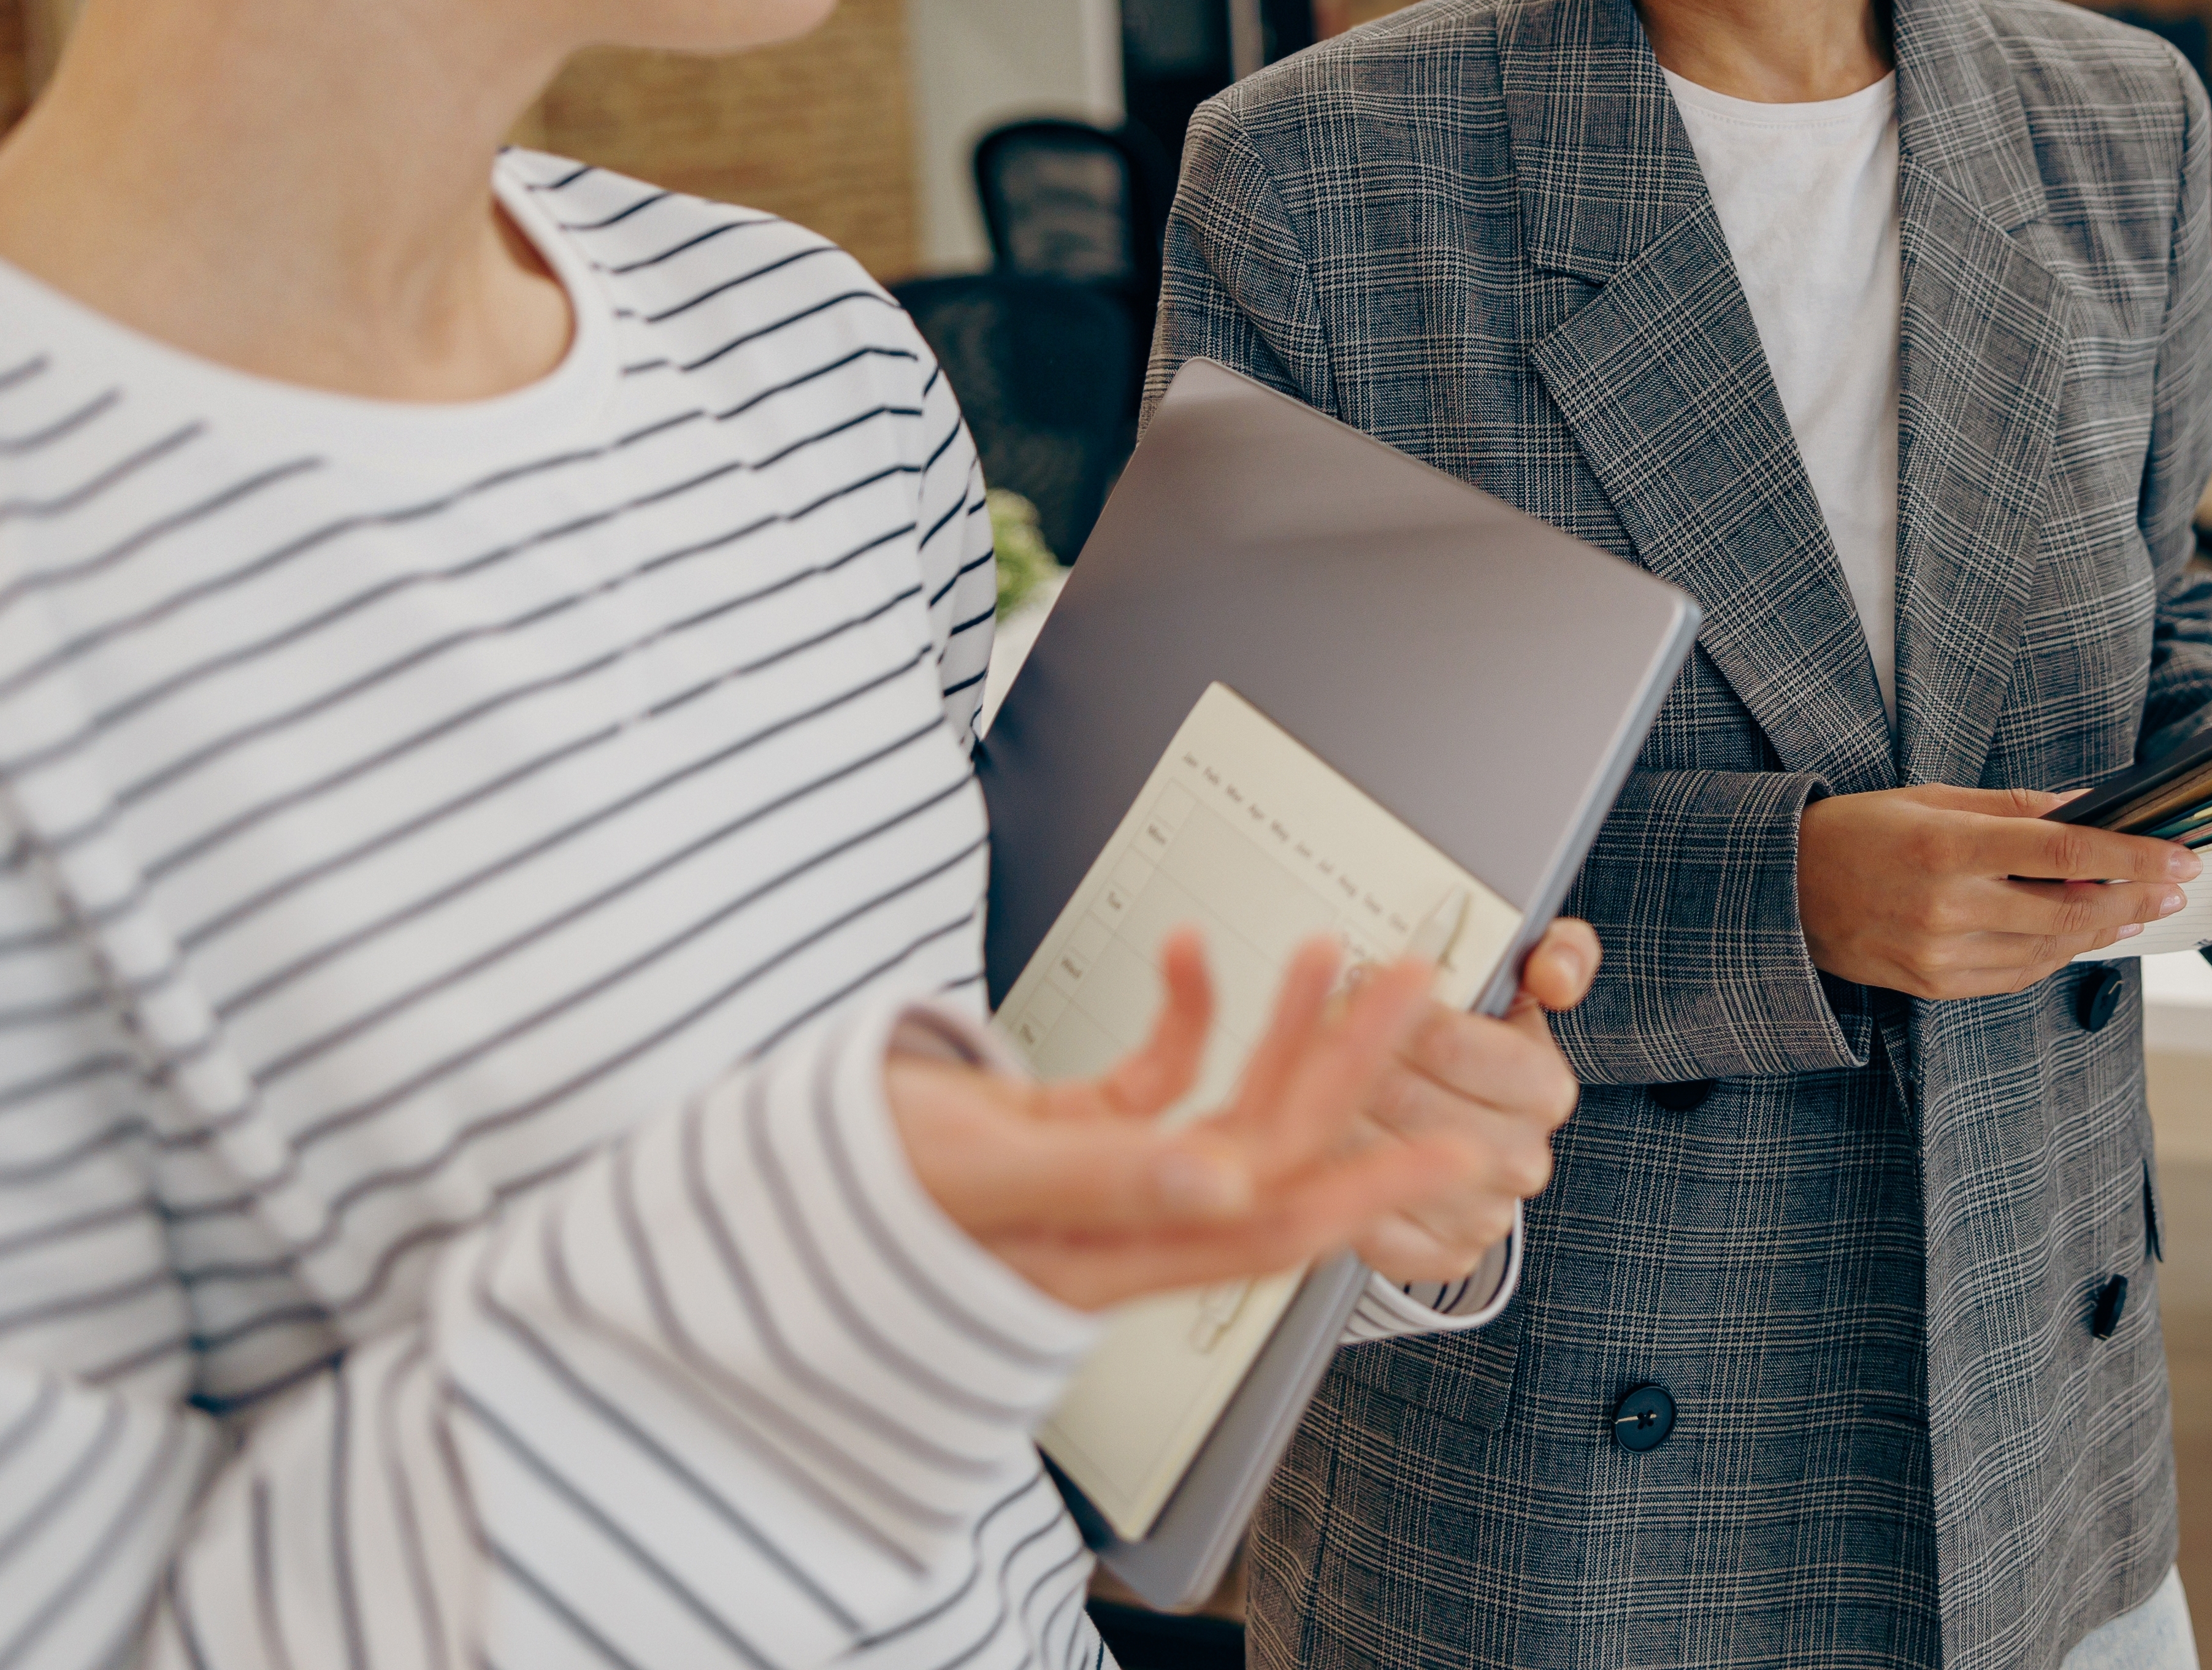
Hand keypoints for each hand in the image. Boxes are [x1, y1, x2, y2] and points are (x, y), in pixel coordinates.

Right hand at [891, 930, 1481, 1311]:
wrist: (758, 1181)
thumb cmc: (843, 1195)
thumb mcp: (975, 1177)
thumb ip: (1105, 1180)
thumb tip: (1227, 1186)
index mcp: (1112, 1257)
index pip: (1274, 1223)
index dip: (1371, 1185)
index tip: (1453, 1147)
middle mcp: (1123, 1224)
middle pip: (1272, 1148)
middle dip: (1351, 1065)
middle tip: (1413, 985)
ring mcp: (1103, 1177)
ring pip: (1229, 1106)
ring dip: (1285, 1030)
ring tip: (1338, 954)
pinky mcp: (1072, 1134)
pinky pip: (1157, 1077)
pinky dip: (1182, 1015)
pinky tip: (1186, 955)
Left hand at [1348, 918, 1598, 1284]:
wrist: (1463, 1132)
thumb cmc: (1480, 1051)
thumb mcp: (1524, 984)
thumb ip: (1557, 956)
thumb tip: (1554, 976)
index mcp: (1544, 1088)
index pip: (1452, 1044)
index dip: (1391, 1015)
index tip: (1356, 988)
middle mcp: (1522, 1158)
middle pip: (1408, 1102)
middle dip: (1353, 1066)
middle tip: (1318, 1037)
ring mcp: (1486, 1215)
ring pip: (1381, 1165)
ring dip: (1334, 1125)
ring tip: (1309, 1093)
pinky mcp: (1445, 1257)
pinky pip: (1375, 1230)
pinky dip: (1341, 1194)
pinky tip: (1324, 1158)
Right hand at [1796, 785, 2200, 1000]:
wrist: (1783, 893)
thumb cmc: (1858, 832)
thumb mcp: (1931, 798)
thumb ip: (2013, 808)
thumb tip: (2086, 806)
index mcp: (1948, 843)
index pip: (2065, 849)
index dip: (2131, 854)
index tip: (2176, 856)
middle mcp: (1948, 904)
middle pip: (2068, 908)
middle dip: (2132, 899)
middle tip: (2171, 888)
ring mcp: (1941, 954)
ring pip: (2049, 949)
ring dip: (2099, 930)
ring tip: (2132, 909)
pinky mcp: (1934, 986)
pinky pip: (2016, 975)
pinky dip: (2054, 954)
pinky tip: (2077, 934)